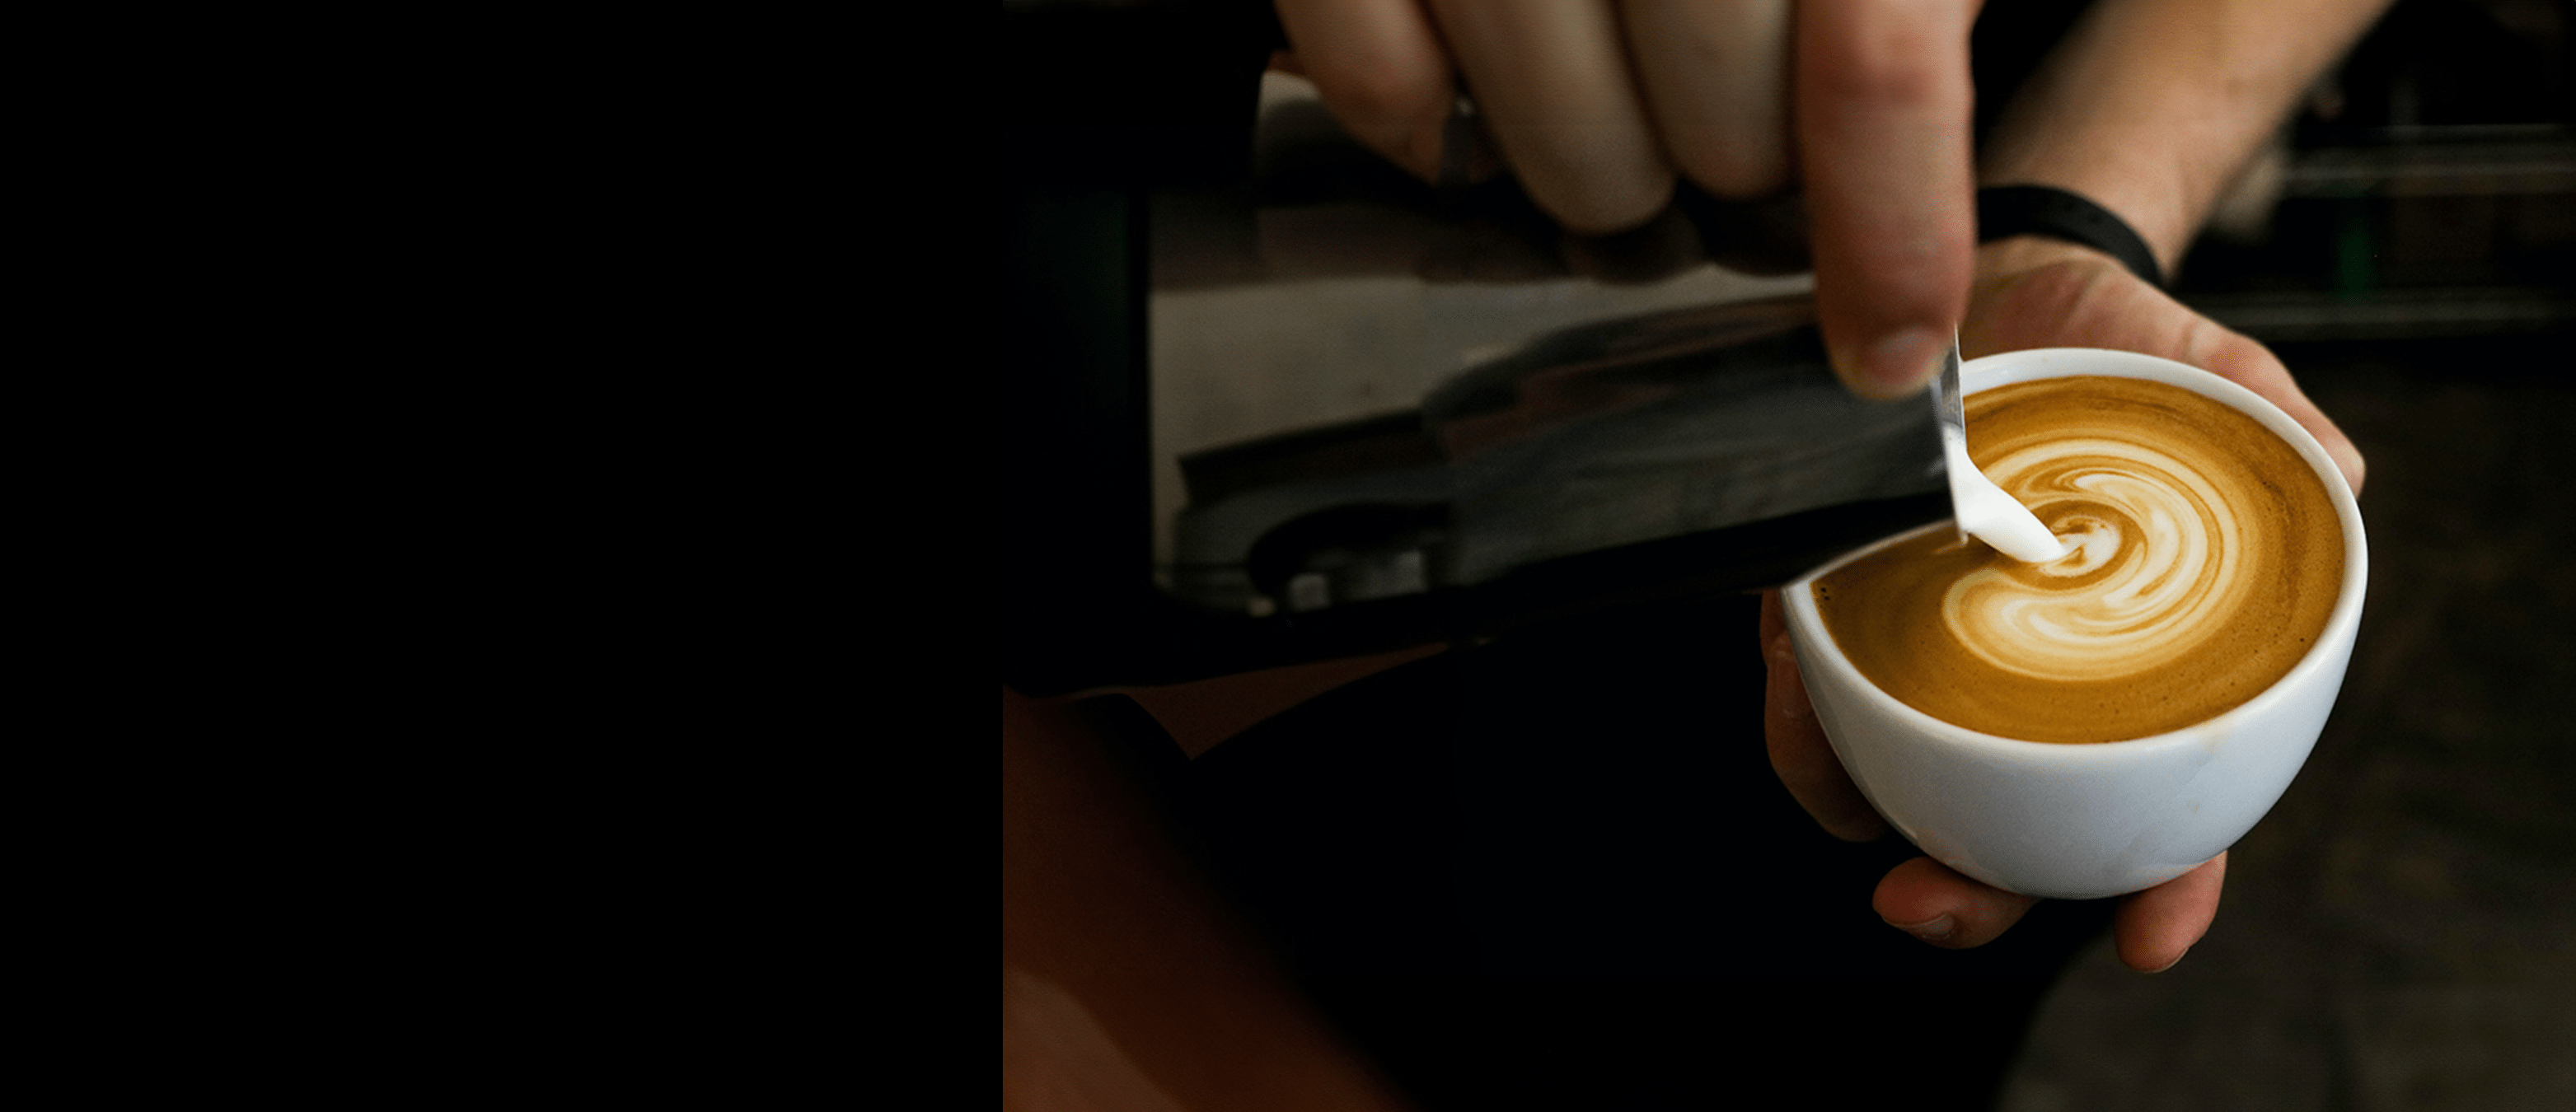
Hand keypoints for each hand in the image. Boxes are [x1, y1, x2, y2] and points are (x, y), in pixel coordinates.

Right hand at [1273, 0, 1978, 397]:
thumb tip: (2009, 171)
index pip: (1872, 52)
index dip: (1890, 224)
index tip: (1887, 335)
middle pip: (1715, 106)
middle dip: (1740, 167)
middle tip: (1740, 154)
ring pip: (1553, 119)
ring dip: (1595, 167)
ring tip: (1614, 130)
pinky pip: (1378, 63)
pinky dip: (1416, 119)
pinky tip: (1463, 107)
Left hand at [1759, 236, 2365, 972]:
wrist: (2017, 282)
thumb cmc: (2129, 351)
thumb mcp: (2219, 381)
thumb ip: (2280, 434)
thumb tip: (2341, 478)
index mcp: (2133, 678)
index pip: (2164, 818)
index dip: (2164, 887)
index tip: (2149, 937)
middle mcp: (2021, 685)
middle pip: (2001, 833)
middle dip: (1963, 890)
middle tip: (1923, 900)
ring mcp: (1922, 651)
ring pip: (1885, 778)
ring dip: (1856, 804)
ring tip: (1840, 776)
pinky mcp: (1837, 602)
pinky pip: (1807, 684)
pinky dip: (1798, 699)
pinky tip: (1793, 667)